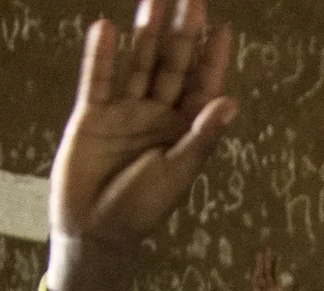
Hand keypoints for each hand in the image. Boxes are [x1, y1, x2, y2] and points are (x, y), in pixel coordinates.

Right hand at [48, 0, 236, 290]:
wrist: (96, 228)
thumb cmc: (143, 207)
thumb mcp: (178, 173)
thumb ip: (202, 137)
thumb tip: (231, 102)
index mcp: (186, 130)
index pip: (204, 86)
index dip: (213, 58)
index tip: (223, 27)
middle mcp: (158, 114)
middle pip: (173, 65)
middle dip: (183, 33)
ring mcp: (125, 111)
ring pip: (139, 64)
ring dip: (146, 33)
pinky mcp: (92, 115)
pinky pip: (99, 79)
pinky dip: (101, 56)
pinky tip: (105, 27)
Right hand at [249, 248, 299, 290]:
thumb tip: (304, 284)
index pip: (276, 274)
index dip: (276, 265)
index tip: (277, 254)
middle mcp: (269, 290)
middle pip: (268, 272)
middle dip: (268, 261)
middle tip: (268, 248)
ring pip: (260, 276)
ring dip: (260, 265)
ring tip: (260, 253)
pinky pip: (255, 286)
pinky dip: (255, 277)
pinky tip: (256, 269)